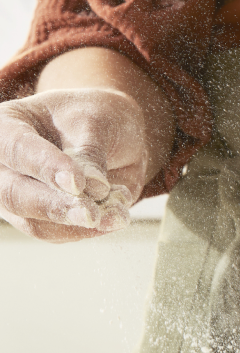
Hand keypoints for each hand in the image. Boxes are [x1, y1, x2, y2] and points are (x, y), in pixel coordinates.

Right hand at [0, 88, 147, 241]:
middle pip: (15, 194)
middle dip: (56, 206)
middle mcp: (5, 164)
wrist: (112, 135)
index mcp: (9, 125)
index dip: (46, 167)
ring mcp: (19, 194)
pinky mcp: (41, 219)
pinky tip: (117, 216)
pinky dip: (90, 229)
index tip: (77, 183)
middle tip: (92, 214)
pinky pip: (59, 234)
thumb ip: (91, 153)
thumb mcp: (98, 122)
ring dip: (78, 224)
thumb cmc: (97, 118)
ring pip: (35, 222)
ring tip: (117, 215)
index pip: (18, 149)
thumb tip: (93, 189)